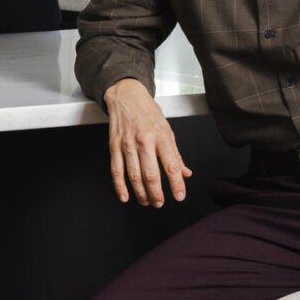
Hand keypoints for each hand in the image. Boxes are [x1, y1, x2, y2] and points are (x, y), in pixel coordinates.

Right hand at [103, 79, 191, 207]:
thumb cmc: (148, 112)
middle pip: (150, 174)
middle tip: (160, 203)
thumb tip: (185, 172)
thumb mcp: (167, 129)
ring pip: (133, 175)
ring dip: (141, 193)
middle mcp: (144, 140)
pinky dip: (120, 186)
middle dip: (156, 193)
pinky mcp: (114, 146)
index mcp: (161, 136)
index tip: (179, 196)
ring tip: (147, 202)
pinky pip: (116, 170)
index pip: (171, 165)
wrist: (126, 95)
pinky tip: (125, 196)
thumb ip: (175, 154)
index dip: (176, 183)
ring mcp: (127, 144)